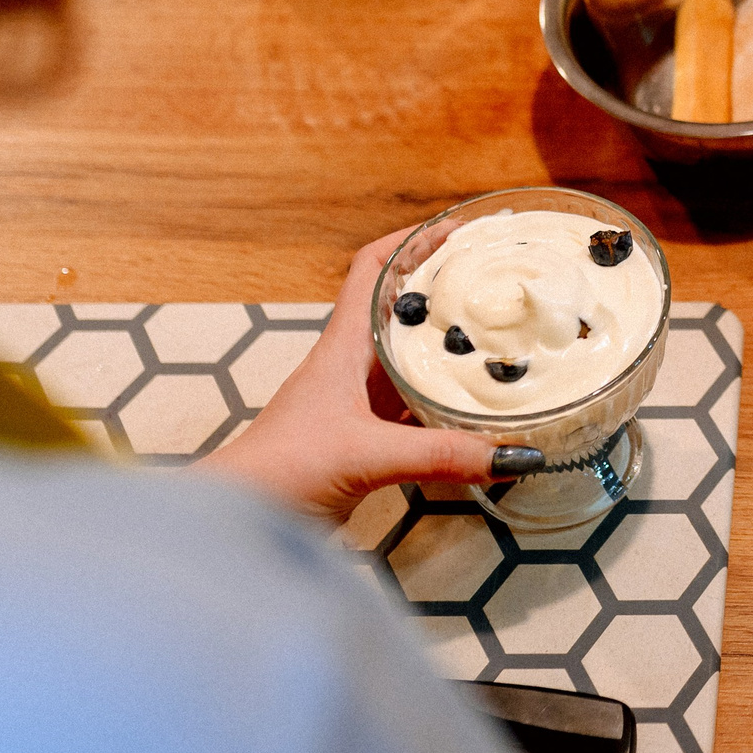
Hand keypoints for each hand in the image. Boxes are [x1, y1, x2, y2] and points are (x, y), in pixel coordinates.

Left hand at [191, 229, 536, 526]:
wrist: (236, 524)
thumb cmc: (279, 472)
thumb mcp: (366, 455)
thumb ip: (442, 455)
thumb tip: (516, 453)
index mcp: (343, 348)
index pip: (373, 269)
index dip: (412, 240)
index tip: (458, 228)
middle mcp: (351, 368)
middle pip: (401, 310)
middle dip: (446, 290)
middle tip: (495, 281)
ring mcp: (357, 406)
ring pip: (411, 360)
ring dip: (449, 348)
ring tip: (500, 339)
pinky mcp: (365, 442)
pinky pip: (415, 409)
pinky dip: (446, 405)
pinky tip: (476, 413)